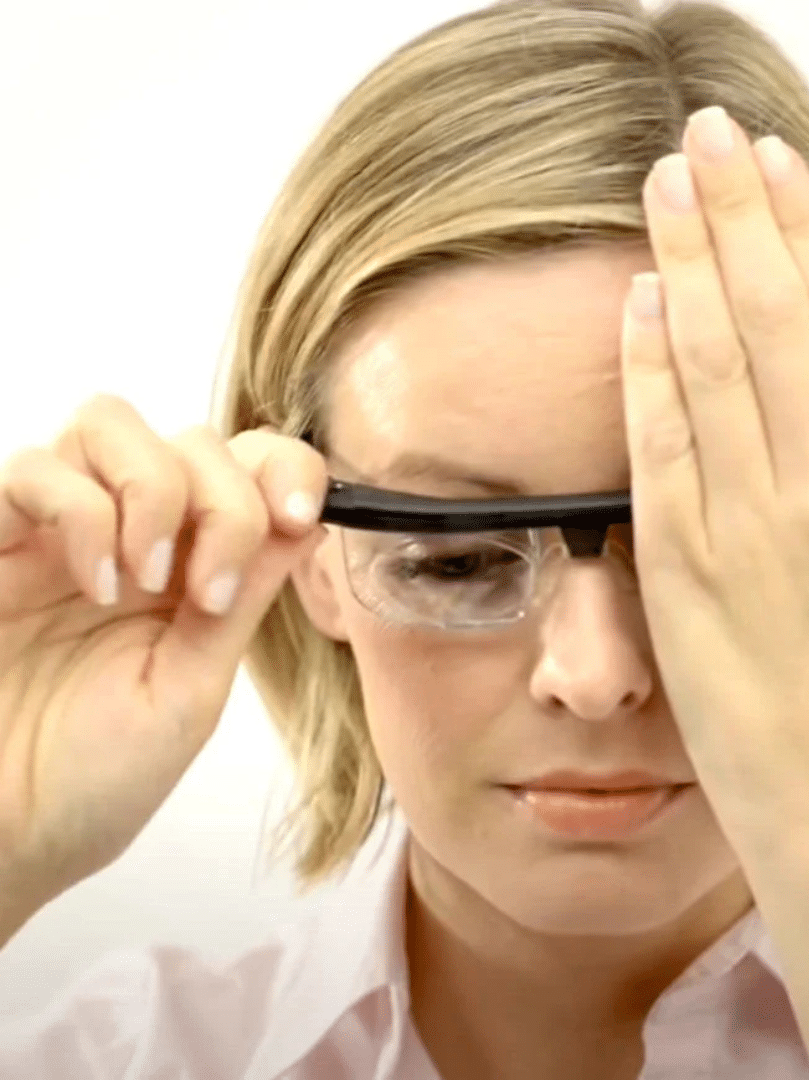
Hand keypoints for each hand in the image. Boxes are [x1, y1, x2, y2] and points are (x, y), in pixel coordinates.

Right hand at [0, 396, 327, 909]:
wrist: (2, 839)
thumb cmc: (92, 780)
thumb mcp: (192, 687)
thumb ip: (242, 599)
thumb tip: (307, 520)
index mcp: (191, 567)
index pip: (249, 466)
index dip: (287, 467)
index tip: (300, 515)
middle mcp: (128, 535)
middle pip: (195, 438)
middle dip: (226, 501)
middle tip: (204, 592)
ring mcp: (55, 531)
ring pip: (113, 423)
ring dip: (156, 493)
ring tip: (145, 585)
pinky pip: (37, 470)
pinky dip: (85, 515)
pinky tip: (97, 585)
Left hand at [619, 107, 808, 842]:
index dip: (801, 230)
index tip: (771, 164)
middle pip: (773, 316)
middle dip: (737, 213)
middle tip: (704, 135)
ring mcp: (748, 519)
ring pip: (715, 360)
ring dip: (685, 261)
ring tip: (664, 184)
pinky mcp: (683, 559)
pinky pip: (662, 441)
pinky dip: (648, 362)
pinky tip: (638, 296)